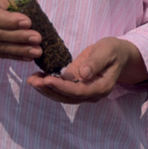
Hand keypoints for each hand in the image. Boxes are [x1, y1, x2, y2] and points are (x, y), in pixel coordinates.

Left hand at [27, 37, 143, 103]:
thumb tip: (83, 74)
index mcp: (101, 88)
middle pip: (67, 97)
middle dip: (49, 90)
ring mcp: (82, 91)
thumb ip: (96, 63)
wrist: (116, 53)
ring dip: (45, 89)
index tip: (47, 80)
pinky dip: (48, 84)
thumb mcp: (107, 51)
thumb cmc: (113, 50)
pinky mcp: (75, 84)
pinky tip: (36, 77)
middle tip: (33, 81)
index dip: (62, 87)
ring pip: (62, 95)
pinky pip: (61, 87)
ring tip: (31, 80)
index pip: (79, 91)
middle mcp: (91, 94)